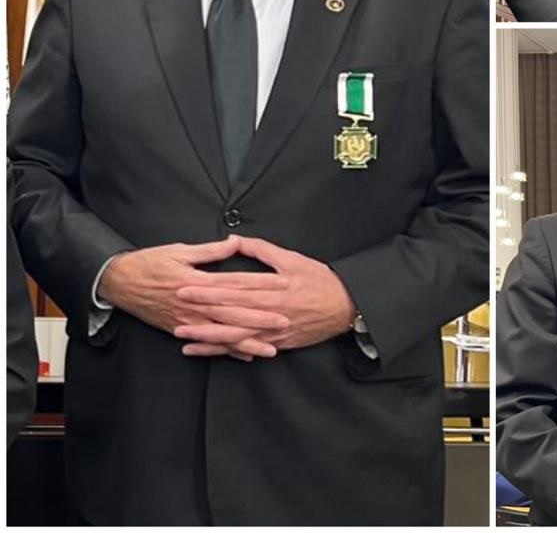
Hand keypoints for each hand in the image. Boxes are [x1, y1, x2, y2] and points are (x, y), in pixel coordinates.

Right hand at [99, 238, 288, 359]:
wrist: (118, 282)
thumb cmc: (149, 263)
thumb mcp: (180, 250)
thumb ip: (211, 250)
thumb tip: (235, 242)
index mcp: (197, 282)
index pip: (236, 286)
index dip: (260, 289)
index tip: (282, 291)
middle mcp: (194, 305)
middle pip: (232, 315)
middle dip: (260, 321)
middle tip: (284, 324)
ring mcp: (186, 320)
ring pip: (221, 335)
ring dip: (246, 342)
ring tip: (269, 349)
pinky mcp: (179, 329)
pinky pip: (206, 343)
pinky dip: (224, 351)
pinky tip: (242, 356)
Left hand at [173, 236, 355, 356]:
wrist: (346, 307)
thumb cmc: (320, 280)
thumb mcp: (295, 259)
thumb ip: (264, 250)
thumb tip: (237, 240)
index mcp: (274, 285)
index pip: (236, 285)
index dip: (210, 286)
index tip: (188, 283)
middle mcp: (270, 308)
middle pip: (231, 308)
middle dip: (202, 307)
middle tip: (177, 304)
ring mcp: (271, 328)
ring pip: (234, 332)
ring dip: (206, 334)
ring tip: (182, 333)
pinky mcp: (274, 343)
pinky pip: (243, 348)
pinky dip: (222, 350)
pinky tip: (202, 350)